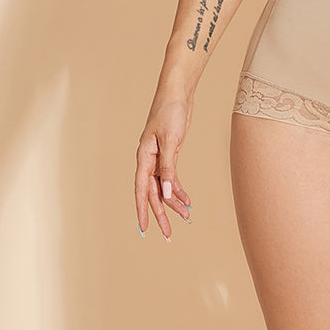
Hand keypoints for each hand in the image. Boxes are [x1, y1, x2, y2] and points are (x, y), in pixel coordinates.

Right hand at [135, 91, 193, 240]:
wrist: (177, 93)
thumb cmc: (170, 112)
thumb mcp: (171, 140)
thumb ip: (168, 167)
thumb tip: (166, 191)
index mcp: (144, 157)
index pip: (141, 190)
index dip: (142, 211)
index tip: (143, 229)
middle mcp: (148, 161)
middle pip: (153, 193)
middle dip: (160, 215)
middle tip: (168, 236)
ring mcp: (158, 159)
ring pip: (164, 188)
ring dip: (174, 204)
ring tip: (186, 219)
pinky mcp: (169, 155)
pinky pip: (172, 178)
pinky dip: (179, 190)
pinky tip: (188, 202)